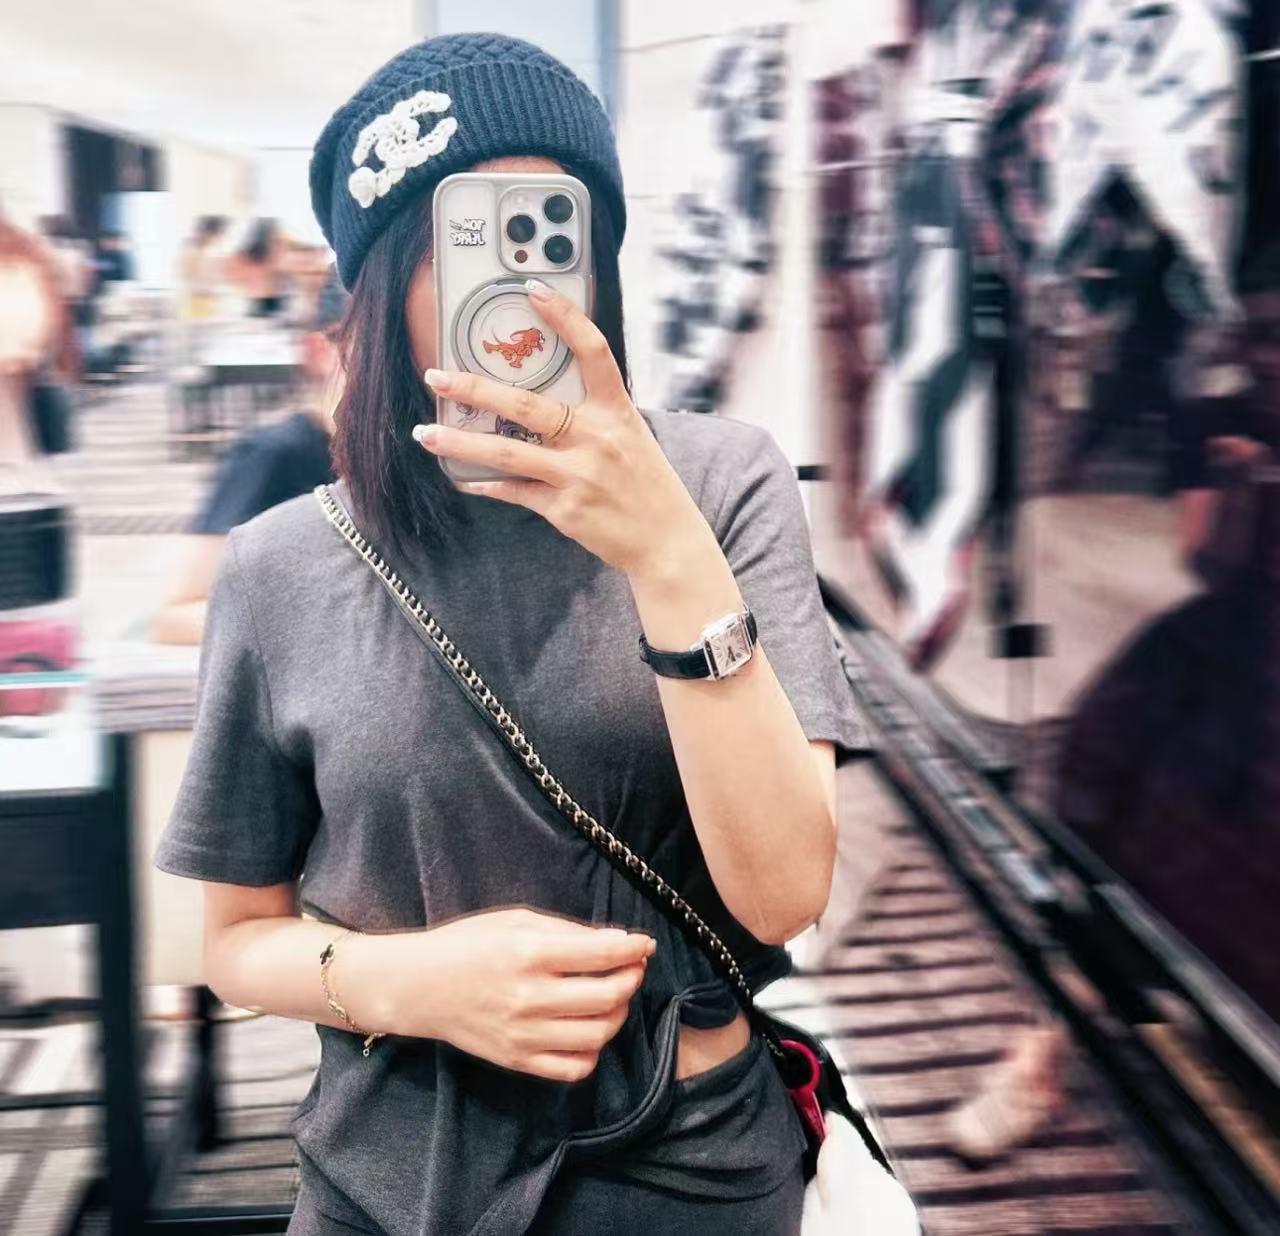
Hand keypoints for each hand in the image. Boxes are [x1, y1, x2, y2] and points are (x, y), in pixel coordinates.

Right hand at [400, 907, 654, 1081]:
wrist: (418, 987)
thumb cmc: (468, 944)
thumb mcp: (516, 920)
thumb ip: (568, 931)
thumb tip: (618, 943)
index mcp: (529, 953)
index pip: (600, 955)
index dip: (633, 948)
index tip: (645, 944)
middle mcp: (529, 997)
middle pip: (607, 996)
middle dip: (631, 979)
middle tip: (632, 968)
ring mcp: (524, 1035)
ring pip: (598, 1034)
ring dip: (618, 1013)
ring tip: (613, 997)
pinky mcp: (517, 1061)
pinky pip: (574, 1068)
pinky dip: (593, 1050)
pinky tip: (588, 1029)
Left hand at [412, 279, 708, 576]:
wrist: (667, 541)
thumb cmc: (648, 486)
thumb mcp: (632, 437)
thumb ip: (593, 415)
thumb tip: (539, 399)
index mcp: (617, 411)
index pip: (592, 350)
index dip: (564, 316)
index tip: (533, 289)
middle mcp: (597, 438)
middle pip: (525, 405)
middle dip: (474, 389)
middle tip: (437, 377)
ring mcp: (578, 475)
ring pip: (506, 453)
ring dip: (459, 444)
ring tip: (425, 434)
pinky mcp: (565, 509)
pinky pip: (515, 491)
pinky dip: (487, 484)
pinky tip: (465, 479)